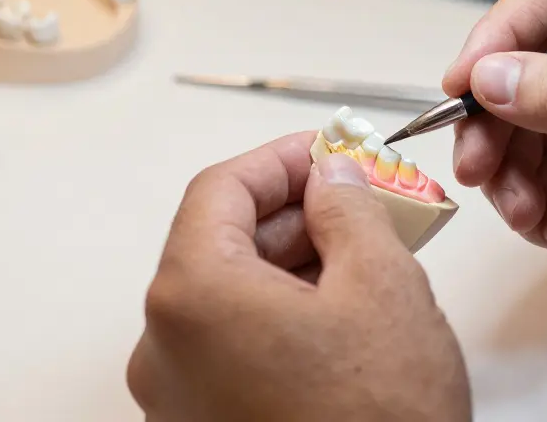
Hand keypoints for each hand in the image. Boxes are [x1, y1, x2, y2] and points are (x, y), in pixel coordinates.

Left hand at [126, 132, 470, 421]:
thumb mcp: (381, 285)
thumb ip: (350, 208)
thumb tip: (333, 176)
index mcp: (192, 297)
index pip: (220, 190)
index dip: (281, 160)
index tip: (327, 150)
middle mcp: (166, 347)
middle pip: (221, 243)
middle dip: (296, 211)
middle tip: (359, 194)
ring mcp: (180, 396)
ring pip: (232, 296)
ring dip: (294, 260)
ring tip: (364, 247)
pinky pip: (236, 344)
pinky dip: (283, 312)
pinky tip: (341, 304)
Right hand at [443, 0, 546, 361]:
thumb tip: (491, 75)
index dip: (497, 35)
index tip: (460, 86)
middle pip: (526, 66)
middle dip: (495, 121)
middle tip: (477, 168)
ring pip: (527, 126)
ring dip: (513, 173)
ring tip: (528, 216)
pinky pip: (545, 174)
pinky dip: (538, 206)